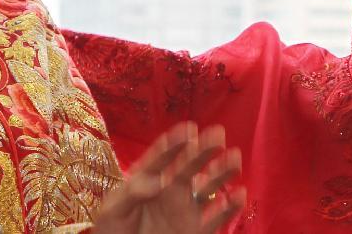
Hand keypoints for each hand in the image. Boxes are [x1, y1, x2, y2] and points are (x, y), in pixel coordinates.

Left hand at [94, 123, 245, 233]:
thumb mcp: (111, 212)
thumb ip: (131, 194)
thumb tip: (157, 182)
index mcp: (146, 182)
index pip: (161, 157)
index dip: (175, 142)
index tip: (188, 129)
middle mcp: (169, 192)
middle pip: (189, 166)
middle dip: (203, 149)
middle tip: (218, 133)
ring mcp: (183, 211)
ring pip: (207, 187)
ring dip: (221, 172)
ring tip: (235, 157)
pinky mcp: (195, 231)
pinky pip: (217, 218)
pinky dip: (230, 208)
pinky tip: (240, 195)